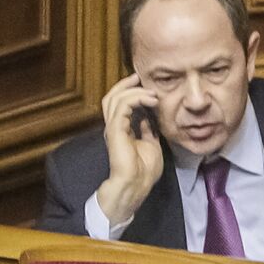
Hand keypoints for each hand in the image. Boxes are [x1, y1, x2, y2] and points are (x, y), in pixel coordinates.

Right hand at [97, 73, 164, 224]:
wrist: (135, 186)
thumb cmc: (142, 172)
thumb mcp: (151, 145)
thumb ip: (147, 131)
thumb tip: (148, 120)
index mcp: (120, 130)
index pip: (119, 104)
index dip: (129, 92)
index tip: (144, 85)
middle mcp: (113, 126)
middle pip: (112, 97)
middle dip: (126, 85)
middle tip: (140, 77)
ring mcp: (113, 128)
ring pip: (116, 98)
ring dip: (135, 91)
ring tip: (150, 91)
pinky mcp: (115, 130)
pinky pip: (123, 106)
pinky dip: (136, 99)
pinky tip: (150, 100)